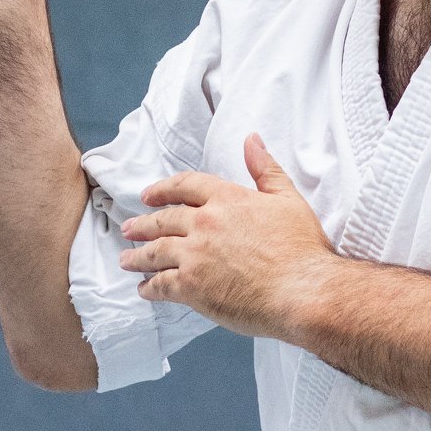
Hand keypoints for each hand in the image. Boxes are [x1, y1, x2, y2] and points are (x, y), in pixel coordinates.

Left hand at [119, 134, 337, 338]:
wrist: (303, 290)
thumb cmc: (302, 249)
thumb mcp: (288, 199)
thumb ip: (265, 169)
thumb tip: (252, 140)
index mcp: (226, 199)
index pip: (185, 186)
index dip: (163, 189)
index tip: (148, 196)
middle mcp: (205, 223)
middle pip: (162, 220)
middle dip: (142, 225)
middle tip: (128, 229)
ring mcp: (194, 255)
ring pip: (155, 252)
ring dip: (137, 256)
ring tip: (127, 260)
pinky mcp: (192, 286)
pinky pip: (161, 284)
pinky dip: (150, 287)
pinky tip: (145, 289)